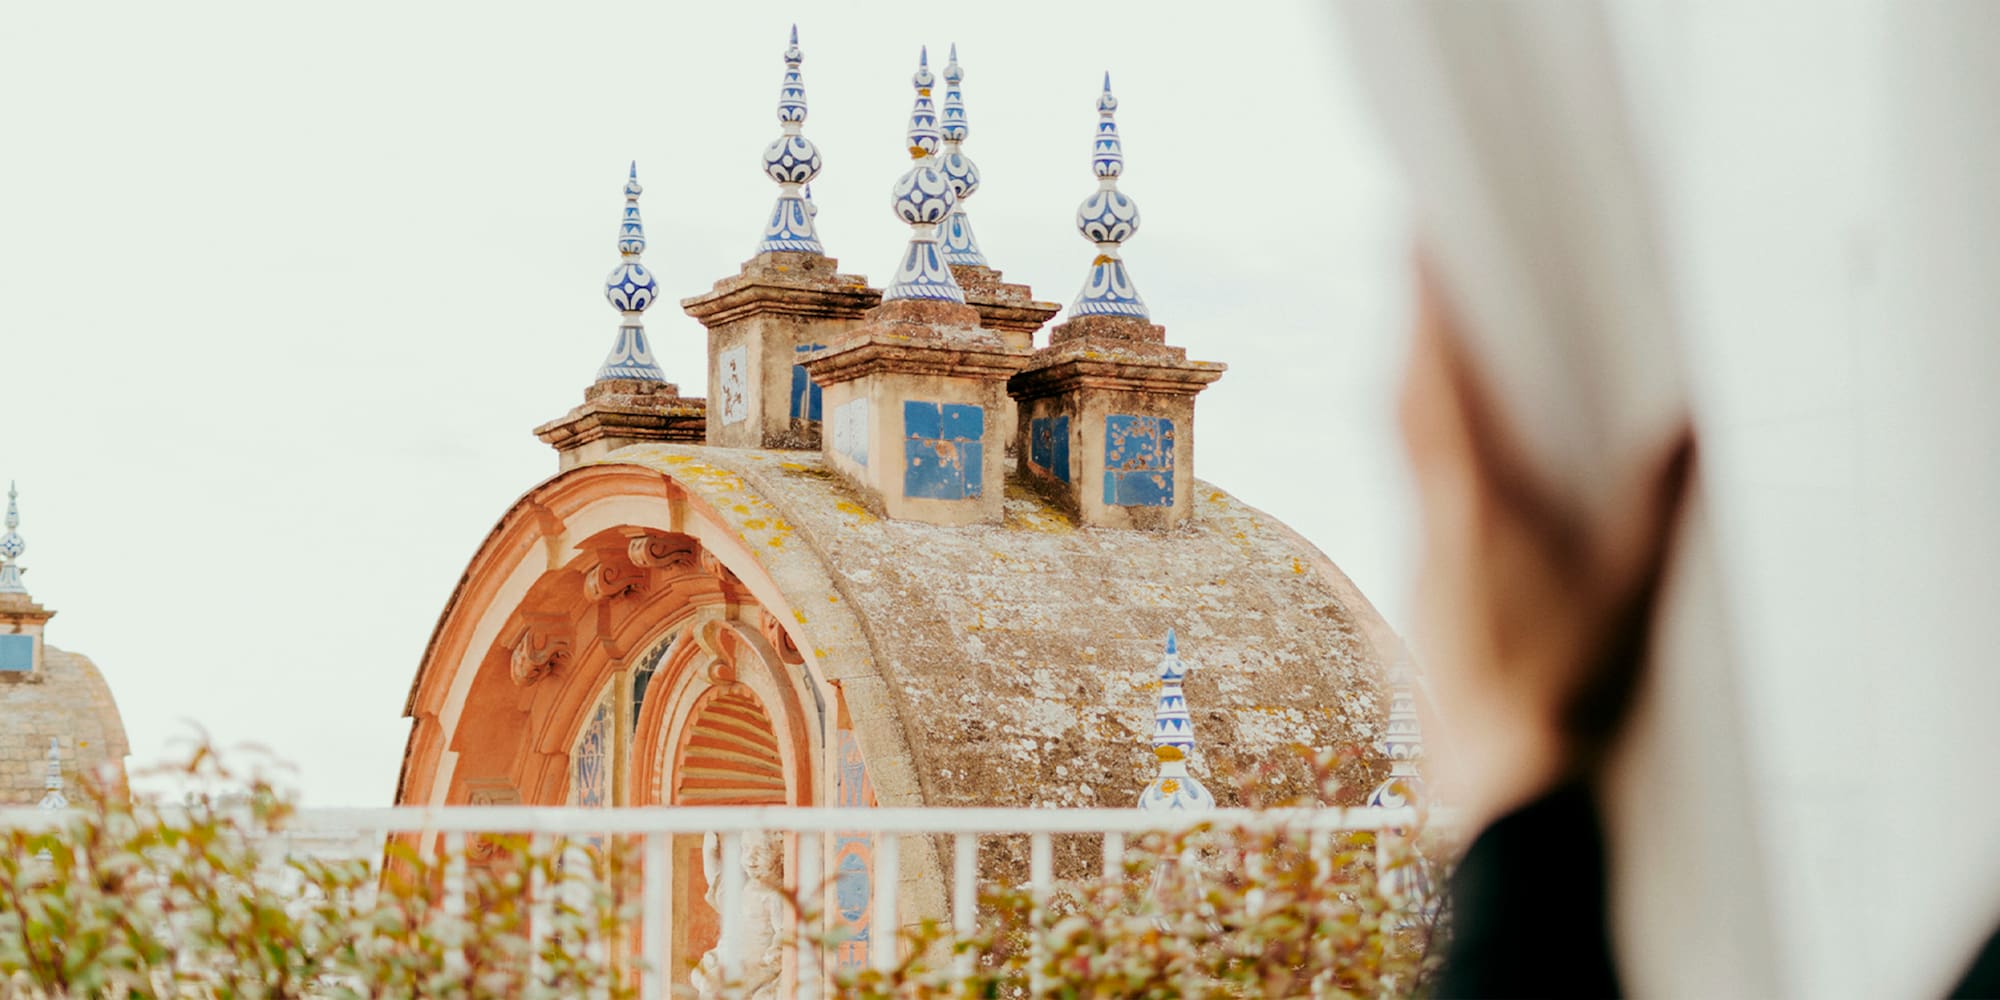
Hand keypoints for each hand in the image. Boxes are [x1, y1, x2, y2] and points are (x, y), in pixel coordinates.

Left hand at [1400, 258, 1693, 829]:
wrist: (1502, 783)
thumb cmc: (1562, 692)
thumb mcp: (1627, 591)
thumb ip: (1656, 505)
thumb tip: (1688, 425)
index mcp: (1477, 508)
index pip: (1440, 387)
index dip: (1424, 312)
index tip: (1414, 243)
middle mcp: (1433, 520)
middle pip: (1403, 403)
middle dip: (1408, 329)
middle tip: (1410, 265)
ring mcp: (1420, 552)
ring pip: (1396, 446)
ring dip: (1407, 381)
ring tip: (1421, 333)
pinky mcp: (1422, 584)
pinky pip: (1407, 488)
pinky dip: (1416, 440)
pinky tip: (1440, 446)